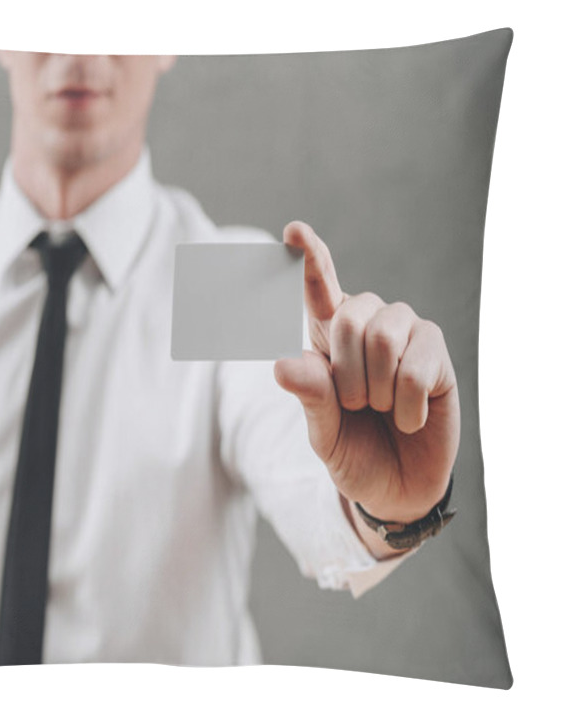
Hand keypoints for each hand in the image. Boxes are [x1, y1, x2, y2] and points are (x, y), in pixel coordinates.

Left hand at [274, 221, 460, 523]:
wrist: (396, 486)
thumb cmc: (352, 449)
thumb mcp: (322, 430)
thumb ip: (309, 396)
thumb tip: (281, 363)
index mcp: (327, 337)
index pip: (317, 290)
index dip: (308, 258)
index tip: (294, 230)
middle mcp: (366, 324)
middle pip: (348, 316)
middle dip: (345, 372)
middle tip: (355, 405)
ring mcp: (404, 333)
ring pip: (383, 335)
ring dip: (375, 388)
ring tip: (380, 409)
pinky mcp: (436, 351)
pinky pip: (416, 366)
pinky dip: (406, 405)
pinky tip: (408, 418)